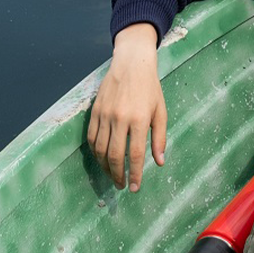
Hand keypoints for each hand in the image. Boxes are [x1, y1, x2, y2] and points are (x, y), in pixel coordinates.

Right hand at [88, 23, 166, 191]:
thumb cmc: (150, 89)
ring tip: (112, 176)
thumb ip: (159, 139)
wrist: (131, 65)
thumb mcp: (161, 112)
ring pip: (100, 149)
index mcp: (139, 120)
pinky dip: (95, 152)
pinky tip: (102, 160)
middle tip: (121, 186)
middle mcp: (120, 118)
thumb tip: (159, 162)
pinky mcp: (95, 111)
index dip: (134, 174)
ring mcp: (105, 115)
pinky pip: (92, 138)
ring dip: (105, 167)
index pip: (134, 154)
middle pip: (114, 155)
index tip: (134, 188)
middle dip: (118, 175)